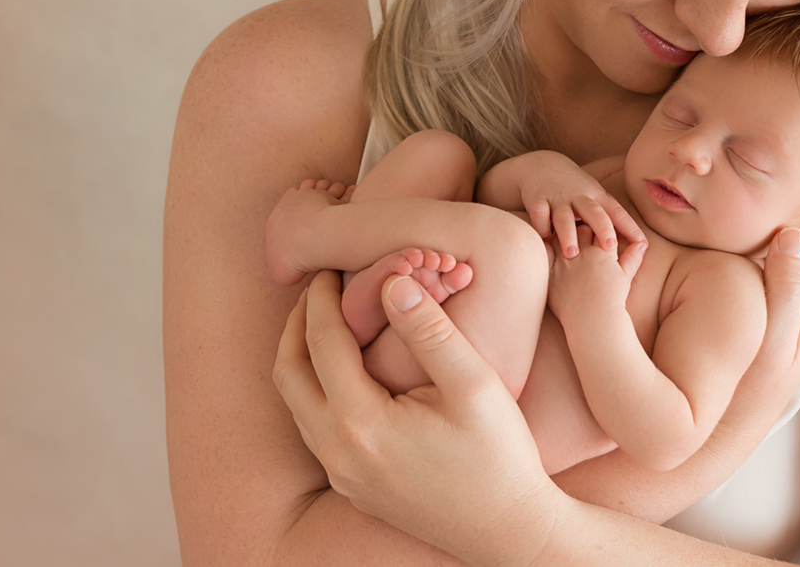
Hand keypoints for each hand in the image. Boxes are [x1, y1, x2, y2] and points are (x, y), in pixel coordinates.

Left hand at [273, 269, 564, 565]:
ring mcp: (343, 476)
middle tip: (318, 289)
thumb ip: (430, 330)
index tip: (330, 267)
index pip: (322, 343)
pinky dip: (317, 388)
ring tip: (328, 320)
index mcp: (361, 423)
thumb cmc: (500, 456)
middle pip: (289, 374)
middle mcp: (338, 453)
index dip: (322, 299)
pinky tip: (347, 371)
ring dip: (303, 357)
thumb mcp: (474, 383)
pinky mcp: (354, 488)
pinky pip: (314, 429)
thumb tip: (393, 282)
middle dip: (297, 324)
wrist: (509, 532)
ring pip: (297, 404)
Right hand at [518, 152, 645, 258]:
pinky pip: (539, 214)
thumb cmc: (574, 189)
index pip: (616, 212)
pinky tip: (544, 240)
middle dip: (602, 228)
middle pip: (593, 212)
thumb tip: (636, 244)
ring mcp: (557, 197)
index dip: (630, 227)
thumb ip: (609, 216)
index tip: (642, 244)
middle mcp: (579, 196)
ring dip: (568, 233)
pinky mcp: (537, 198)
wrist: (541, 165)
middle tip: (609, 247)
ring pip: (564, 216)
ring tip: (572, 253)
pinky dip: (541, 227)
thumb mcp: (594, 196)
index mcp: (596, 196)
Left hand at [546, 224, 645, 327]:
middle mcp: (583, 253)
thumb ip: (633, 257)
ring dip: (562, 234)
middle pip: (580, 228)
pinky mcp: (551, 274)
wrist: (595, 322)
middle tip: (578, 226)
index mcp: (602, 252)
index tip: (596, 225)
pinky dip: (545, 247)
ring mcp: (565, 263)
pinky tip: (546, 247)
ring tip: (562, 235)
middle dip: (581, 226)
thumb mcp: (626, 277)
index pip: (599, 226)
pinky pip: (544, 253)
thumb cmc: (612, 301)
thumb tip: (642, 243)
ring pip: (561, 237)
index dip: (598, 224)